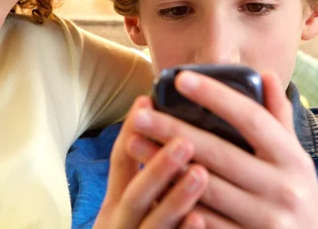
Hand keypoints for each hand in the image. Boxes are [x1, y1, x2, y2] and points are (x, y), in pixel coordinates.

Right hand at [94, 97, 209, 228]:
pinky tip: (201, 218)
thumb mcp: (132, 209)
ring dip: (176, 198)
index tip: (146, 100)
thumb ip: (149, 182)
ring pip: (153, 224)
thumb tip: (175, 132)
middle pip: (134, 194)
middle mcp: (121, 223)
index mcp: (116, 204)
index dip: (131, 132)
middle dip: (158, 166)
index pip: (120, 163)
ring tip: (200, 173)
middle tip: (185, 141)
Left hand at [127, 71, 317, 228]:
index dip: (216, 96)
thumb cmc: (296, 195)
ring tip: (135, 144)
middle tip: (140, 114)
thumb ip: (278, 118)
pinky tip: (150, 185)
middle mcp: (282, 188)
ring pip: (204, 188)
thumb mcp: (295, 158)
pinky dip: (175, 203)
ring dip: (165, 166)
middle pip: (219, 152)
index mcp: (292, 158)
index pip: (251, 118)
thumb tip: (268, 75)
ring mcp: (265, 219)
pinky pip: (204, 222)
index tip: (182, 78)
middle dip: (174, 131)